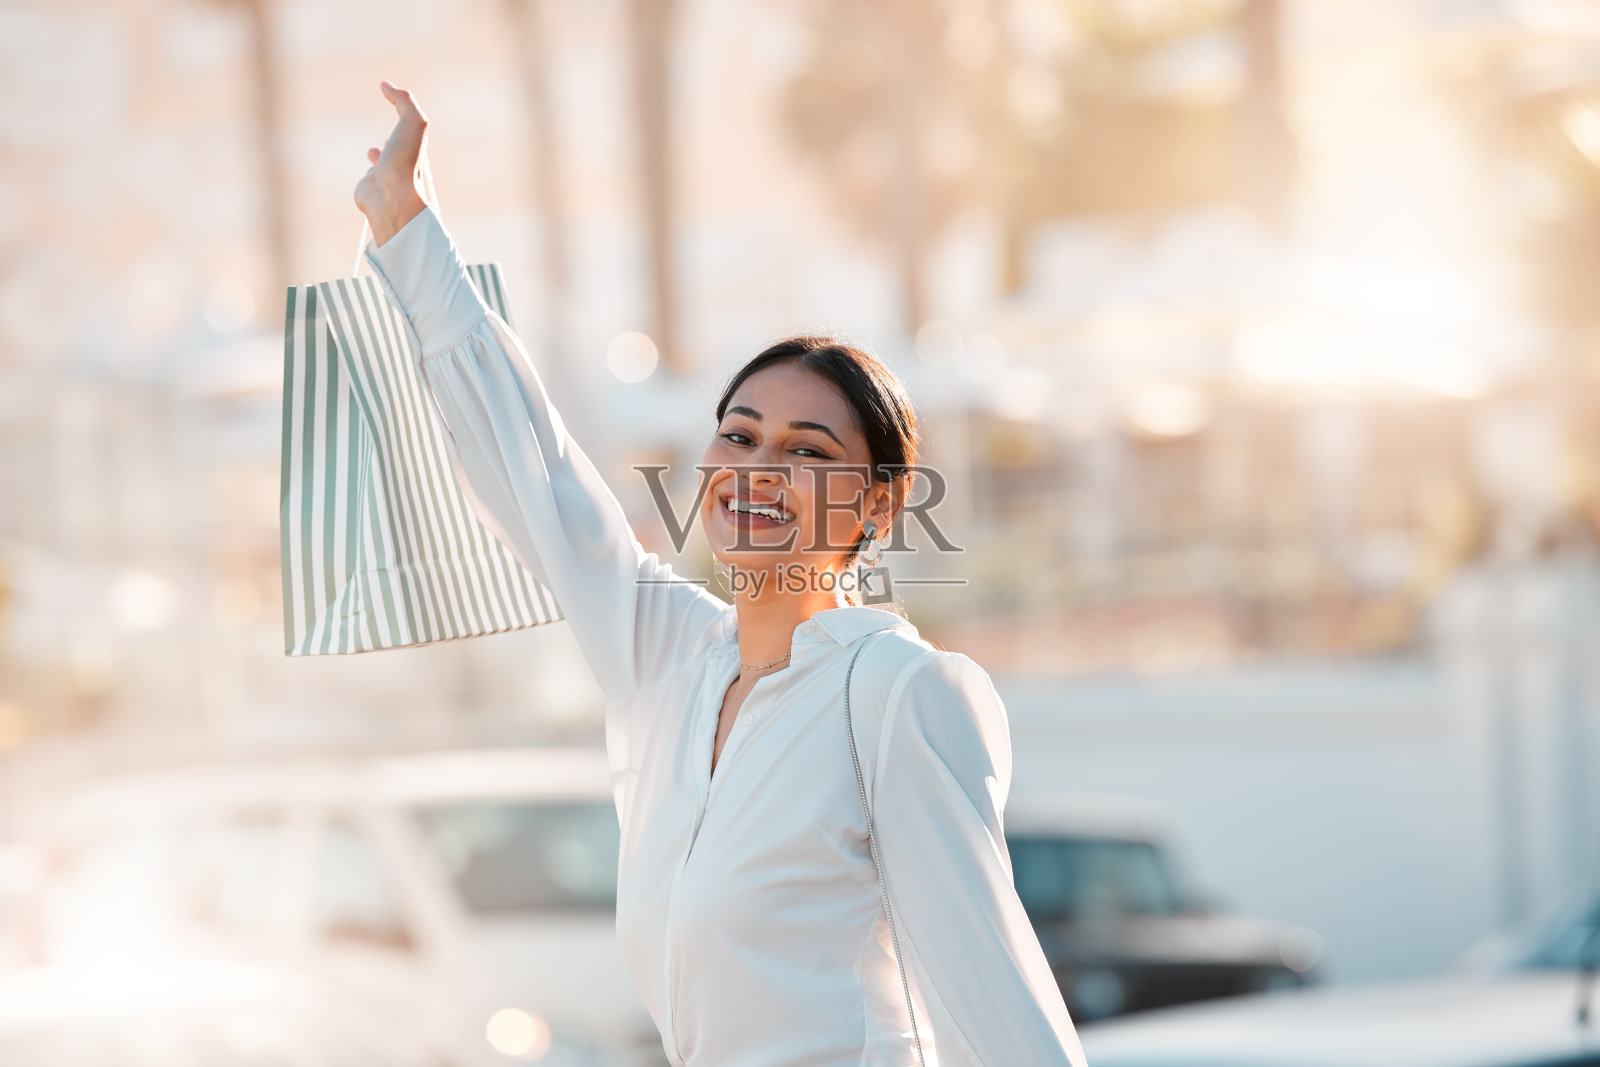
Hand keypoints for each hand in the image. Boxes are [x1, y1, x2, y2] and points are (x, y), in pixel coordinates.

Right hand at [354, 79, 429, 246]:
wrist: (393, 198)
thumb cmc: (406, 160)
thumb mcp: (413, 121)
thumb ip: (404, 101)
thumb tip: (386, 85)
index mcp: (417, 153)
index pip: (413, 135)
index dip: (406, 119)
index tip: (396, 108)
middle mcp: (405, 168)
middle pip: (399, 153)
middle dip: (394, 143)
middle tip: (388, 139)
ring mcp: (388, 182)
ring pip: (384, 168)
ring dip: (380, 159)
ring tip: (374, 152)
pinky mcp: (371, 192)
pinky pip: (370, 182)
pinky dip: (368, 175)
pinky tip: (368, 176)